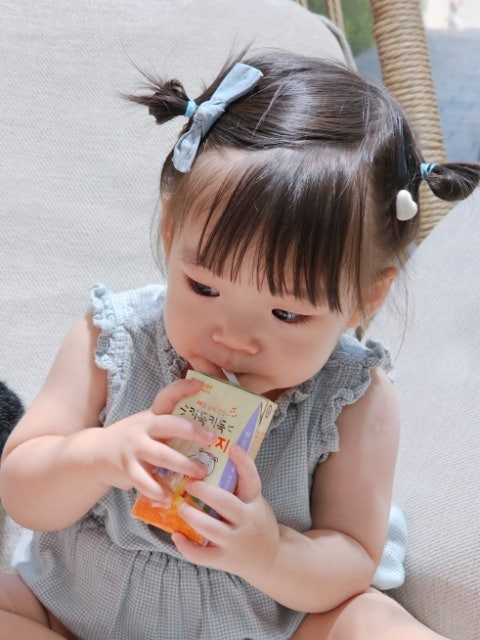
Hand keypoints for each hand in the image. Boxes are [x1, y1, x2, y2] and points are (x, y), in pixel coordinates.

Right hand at [93, 379, 214, 500]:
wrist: (96, 453)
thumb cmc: (134, 439)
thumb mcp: (149, 425)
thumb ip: (171, 426)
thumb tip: (209, 432)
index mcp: (153, 415)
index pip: (167, 396)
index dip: (182, 389)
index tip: (200, 385)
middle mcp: (144, 428)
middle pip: (169, 425)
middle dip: (192, 431)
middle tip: (212, 439)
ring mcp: (134, 448)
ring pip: (161, 455)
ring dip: (183, 465)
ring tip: (201, 474)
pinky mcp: (126, 468)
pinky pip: (144, 481)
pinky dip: (157, 490)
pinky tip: (169, 497)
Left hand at [171, 444, 279, 579]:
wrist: (270, 559)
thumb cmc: (256, 522)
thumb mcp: (255, 502)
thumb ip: (239, 486)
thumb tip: (211, 458)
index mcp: (254, 503)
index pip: (251, 479)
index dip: (243, 462)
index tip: (232, 447)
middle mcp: (247, 521)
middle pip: (225, 503)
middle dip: (204, 492)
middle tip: (190, 483)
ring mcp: (234, 542)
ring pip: (209, 528)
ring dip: (192, 516)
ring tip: (181, 506)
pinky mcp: (223, 559)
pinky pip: (200, 555)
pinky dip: (185, 546)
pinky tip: (176, 534)